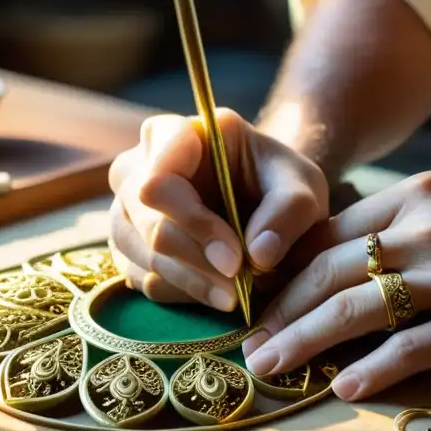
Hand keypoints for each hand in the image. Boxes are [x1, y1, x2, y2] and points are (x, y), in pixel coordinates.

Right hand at [107, 109, 329, 310]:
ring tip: (235, 296)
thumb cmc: (282, 185)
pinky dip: (182, 293)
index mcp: (178, 134)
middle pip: (148, 222)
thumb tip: (259, 254)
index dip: (194, 221)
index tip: (236, 258)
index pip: (159, 177)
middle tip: (239, 287)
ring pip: (142, 254)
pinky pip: (142, 278)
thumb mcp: (303, 188)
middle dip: (197, 260)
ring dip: (191, 282)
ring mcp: (127, 208)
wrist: (269, 207)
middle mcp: (139, 165)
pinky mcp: (129, 247)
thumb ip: (289, 211)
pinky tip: (217, 293)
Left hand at [241, 171, 430, 400]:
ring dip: (305, 342)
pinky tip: (343, 386)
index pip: (329, 234)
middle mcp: (430, 228)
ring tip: (272, 368)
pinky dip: (372, 369)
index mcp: (418, 196)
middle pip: (330, 272)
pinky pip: (414, 348)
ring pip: (358, 309)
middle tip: (249, 345)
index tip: (257, 302)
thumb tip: (337, 265)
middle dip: (280, 312)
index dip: (284, 272)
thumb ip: (399, 226)